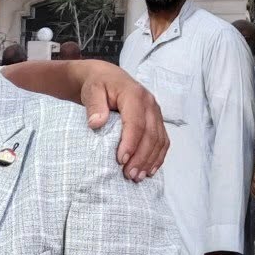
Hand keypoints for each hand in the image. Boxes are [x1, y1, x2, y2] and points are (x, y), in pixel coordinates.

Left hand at [78, 62, 168, 179]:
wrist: (107, 77)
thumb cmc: (98, 85)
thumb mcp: (92, 90)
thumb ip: (94, 106)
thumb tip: (96, 123)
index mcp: (134, 95)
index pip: (136, 123)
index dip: (130, 143)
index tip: (120, 160)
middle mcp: (150, 103)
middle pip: (150, 134)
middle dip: (141, 157)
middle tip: (129, 175)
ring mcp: (156, 112)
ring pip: (159, 140)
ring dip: (150, 160)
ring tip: (137, 177)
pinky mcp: (157, 120)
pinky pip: (163, 140)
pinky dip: (158, 156)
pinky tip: (149, 170)